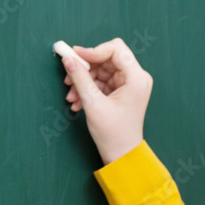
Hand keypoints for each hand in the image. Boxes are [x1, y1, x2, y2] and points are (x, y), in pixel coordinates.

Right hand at [61, 38, 152, 164]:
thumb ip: (80, 79)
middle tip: (68, 79)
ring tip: (71, 97)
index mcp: (136, 78)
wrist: (121, 155)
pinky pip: (101, 82)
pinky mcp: (120, 91)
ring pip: (101, 70)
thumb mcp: (93, 104)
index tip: (74, 56)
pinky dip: (87, 89)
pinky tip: (77, 102)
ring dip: (83, 81)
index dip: (93, 50)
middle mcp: (135, 77)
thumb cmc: (114, 133)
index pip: (115, 49)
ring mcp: (128, 84)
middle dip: (85, 69)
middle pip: (106, 59)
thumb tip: (68, 59)